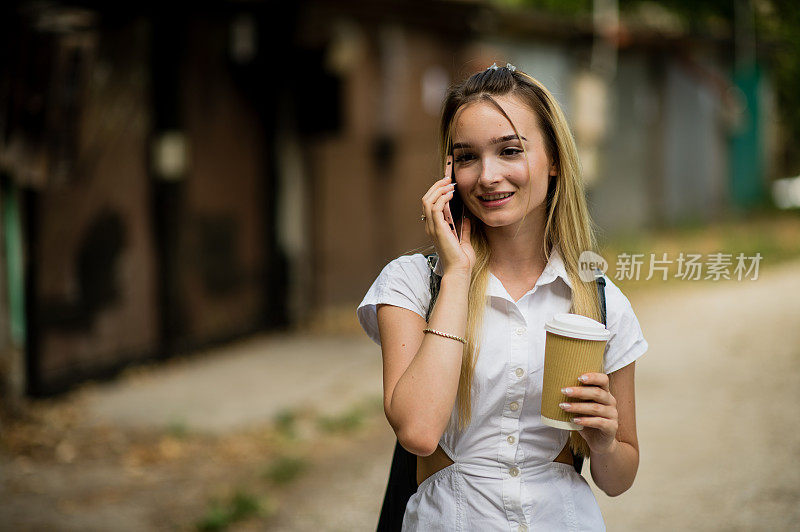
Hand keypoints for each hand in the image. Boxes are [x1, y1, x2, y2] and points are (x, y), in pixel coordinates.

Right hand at [422, 156, 474, 274]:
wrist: (460, 270)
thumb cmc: (461, 260)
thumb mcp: (464, 240)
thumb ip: (464, 229)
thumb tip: (467, 218)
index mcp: (435, 229)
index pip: (430, 205)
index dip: (437, 192)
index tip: (448, 184)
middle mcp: (431, 227)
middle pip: (426, 200)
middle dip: (436, 187)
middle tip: (448, 179)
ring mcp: (433, 228)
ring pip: (428, 201)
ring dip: (438, 189)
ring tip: (449, 183)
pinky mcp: (438, 229)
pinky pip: (436, 208)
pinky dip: (442, 198)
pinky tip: (451, 194)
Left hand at [559, 372, 617, 454]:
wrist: (599, 442)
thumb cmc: (588, 420)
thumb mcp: (582, 407)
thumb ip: (575, 398)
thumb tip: (553, 388)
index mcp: (605, 393)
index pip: (603, 380)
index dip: (593, 377)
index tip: (579, 377)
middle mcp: (611, 402)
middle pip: (597, 393)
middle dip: (579, 391)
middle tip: (564, 391)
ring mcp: (613, 414)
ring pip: (595, 408)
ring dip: (577, 407)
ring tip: (563, 406)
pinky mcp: (612, 427)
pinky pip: (598, 422)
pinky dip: (585, 420)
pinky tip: (574, 420)